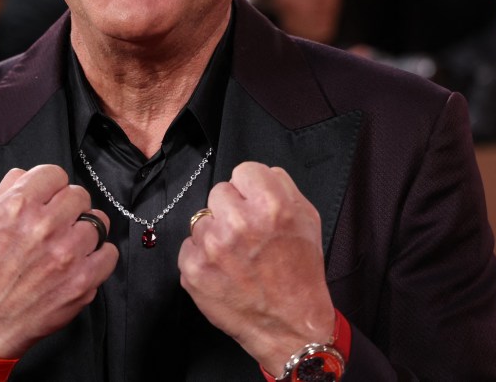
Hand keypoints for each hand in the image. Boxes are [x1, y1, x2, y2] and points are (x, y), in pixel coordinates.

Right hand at [0, 165, 117, 358]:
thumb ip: (7, 191)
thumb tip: (26, 173)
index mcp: (18, 206)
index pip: (55, 173)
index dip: (52, 186)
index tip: (50, 198)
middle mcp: (44, 226)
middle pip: (79, 195)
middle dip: (69, 207)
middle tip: (59, 223)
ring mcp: (67, 254)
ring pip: (98, 221)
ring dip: (85, 231)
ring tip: (71, 244)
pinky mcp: (82, 281)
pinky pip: (109, 253)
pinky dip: (99, 256)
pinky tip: (83, 262)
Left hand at [178, 161, 333, 376]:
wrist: (290, 325)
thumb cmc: (300, 272)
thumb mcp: (307, 219)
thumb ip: (281, 187)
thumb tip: (256, 175)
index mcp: (270, 205)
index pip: (243, 170)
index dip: (251, 189)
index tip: (255, 205)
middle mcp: (238, 222)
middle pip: (219, 192)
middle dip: (232, 209)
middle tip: (248, 235)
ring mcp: (211, 248)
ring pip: (202, 219)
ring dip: (216, 233)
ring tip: (237, 256)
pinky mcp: (193, 270)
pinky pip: (188, 245)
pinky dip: (202, 257)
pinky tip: (223, 270)